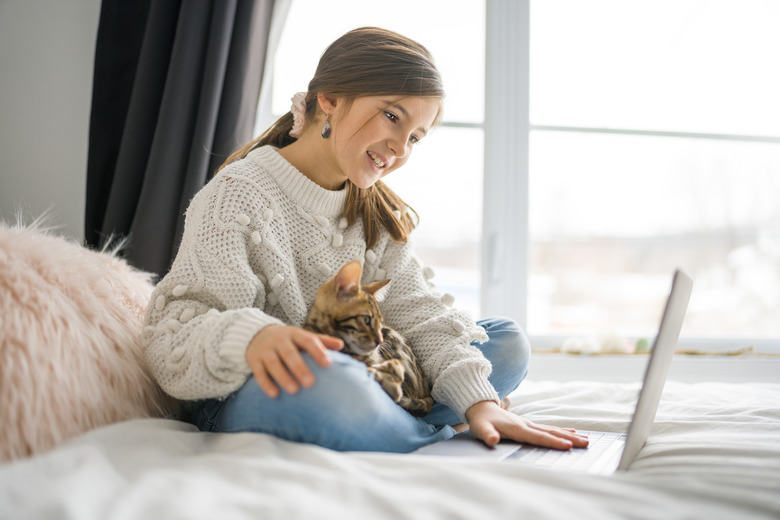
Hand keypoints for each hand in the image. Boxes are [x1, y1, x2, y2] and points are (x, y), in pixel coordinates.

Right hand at [246, 324, 342, 397]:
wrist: (256, 334)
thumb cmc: (289, 340)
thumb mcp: (303, 336)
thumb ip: (321, 341)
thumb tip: (341, 345)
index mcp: (295, 334)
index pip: (308, 340)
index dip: (318, 351)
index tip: (328, 364)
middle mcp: (279, 340)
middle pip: (289, 353)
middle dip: (299, 367)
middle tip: (310, 383)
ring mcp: (266, 350)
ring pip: (273, 363)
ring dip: (283, 377)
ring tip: (294, 391)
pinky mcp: (254, 360)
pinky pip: (259, 372)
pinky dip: (266, 384)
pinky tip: (275, 394)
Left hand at [465, 400, 588, 449]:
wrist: (480, 406)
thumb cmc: (481, 421)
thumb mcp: (481, 429)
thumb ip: (487, 435)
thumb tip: (493, 440)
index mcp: (517, 428)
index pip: (538, 437)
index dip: (552, 441)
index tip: (567, 445)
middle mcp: (526, 425)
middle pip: (550, 432)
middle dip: (568, 438)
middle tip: (586, 443)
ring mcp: (528, 424)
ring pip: (552, 430)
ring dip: (568, 435)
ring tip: (584, 439)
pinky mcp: (528, 424)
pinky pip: (548, 428)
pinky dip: (560, 431)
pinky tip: (571, 432)